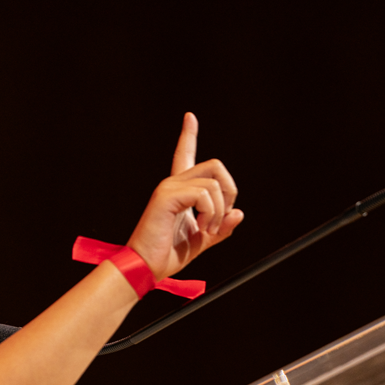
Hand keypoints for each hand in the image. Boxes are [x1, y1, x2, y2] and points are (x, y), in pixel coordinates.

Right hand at [126, 113, 243, 279]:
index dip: (188, 136)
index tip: (190, 117)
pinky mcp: (166, 196)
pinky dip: (211, 213)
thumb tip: (238, 213)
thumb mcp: (202, 241)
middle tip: (220, 219)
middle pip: (215, 166)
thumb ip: (221, 227)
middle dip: (229, 192)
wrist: (146, 267)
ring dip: (219, 211)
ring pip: (213, 183)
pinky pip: (203, 194)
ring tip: (208, 230)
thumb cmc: (167, 255)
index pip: (186, 156)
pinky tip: (202, 228)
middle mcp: (173, 183)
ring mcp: (169, 188)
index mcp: (179, 191)